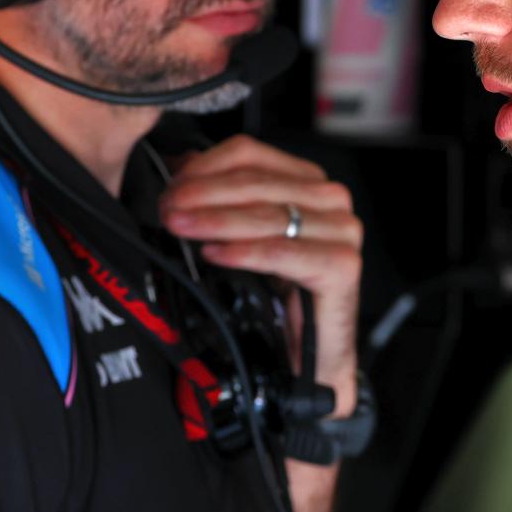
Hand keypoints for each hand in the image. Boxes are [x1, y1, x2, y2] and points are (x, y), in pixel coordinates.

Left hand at [158, 135, 361, 419]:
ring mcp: (343, 230)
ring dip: (216, 219)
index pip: (250, 153)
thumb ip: (218, 200)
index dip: (204, 166)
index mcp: (308, 181)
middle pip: (256, 181)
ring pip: (267, 214)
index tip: (169, 186)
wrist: (308, 358)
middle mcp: (331, 200)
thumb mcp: (241, 238)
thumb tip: (175, 168)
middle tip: (168, 210)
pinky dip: (244, 252)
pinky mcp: (343, 265)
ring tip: (180, 228)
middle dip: (204, 194)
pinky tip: (214, 254)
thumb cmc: (277, 297)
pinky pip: (283, 252)